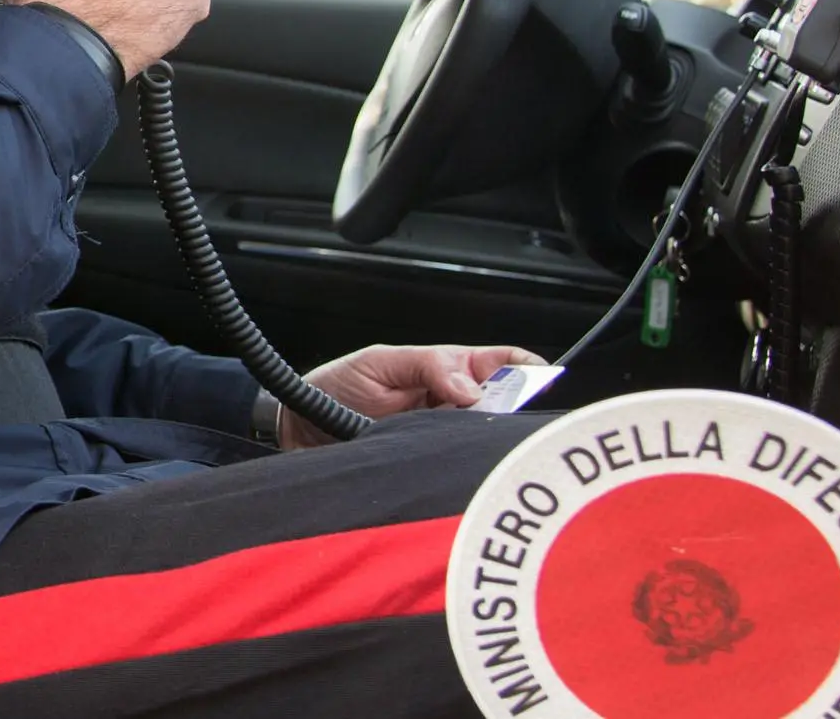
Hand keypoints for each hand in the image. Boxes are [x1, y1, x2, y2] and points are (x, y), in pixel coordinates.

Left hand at [277, 343, 547, 450]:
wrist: (296, 427)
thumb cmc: (338, 386)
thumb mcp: (381, 363)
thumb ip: (427, 366)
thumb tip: (472, 389)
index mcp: (449, 370)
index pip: (504, 367)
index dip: (528, 371)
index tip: (543, 381)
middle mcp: (453, 408)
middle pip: (505, 412)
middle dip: (517, 418)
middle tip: (521, 427)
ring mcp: (441, 441)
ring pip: (483, 445)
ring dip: (489, 447)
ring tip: (495, 451)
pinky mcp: (426, 471)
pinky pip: (454, 473)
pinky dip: (464, 475)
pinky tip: (467, 476)